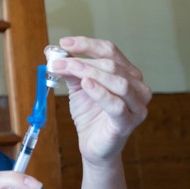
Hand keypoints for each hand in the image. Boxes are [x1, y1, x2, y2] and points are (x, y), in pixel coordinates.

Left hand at [52, 37, 151, 166]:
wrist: (93, 145)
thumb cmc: (90, 113)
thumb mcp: (77, 86)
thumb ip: (69, 69)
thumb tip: (52, 52)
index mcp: (127, 73)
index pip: (110, 50)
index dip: (87, 44)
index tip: (64, 43)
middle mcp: (137, 86)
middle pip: (112, 65)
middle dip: (82, 61)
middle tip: (58, 62)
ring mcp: (136, 105)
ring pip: (118, 82)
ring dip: (90, 72)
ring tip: (70, 68)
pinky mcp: (128, 123)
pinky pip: (116, 105)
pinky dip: (101, 92)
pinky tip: (86, 84)